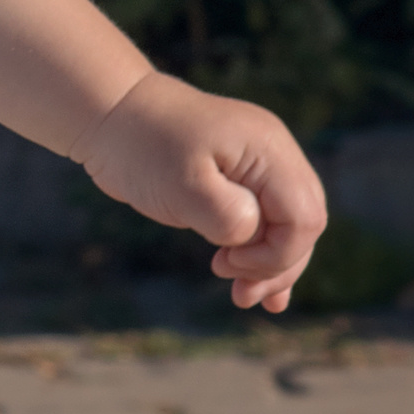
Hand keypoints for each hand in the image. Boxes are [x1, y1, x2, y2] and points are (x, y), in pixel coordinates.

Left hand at [76, 72, 326, 314]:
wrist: (109, 115)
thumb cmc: (142, 147)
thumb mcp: (182, 185)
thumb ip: (228, 215)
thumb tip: (252, 235)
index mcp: (268, 150)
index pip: (303, 219)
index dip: (274, 255)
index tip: (224, 264)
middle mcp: (273, 155)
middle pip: (303, 224)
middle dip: (278, 266)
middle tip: (240, 295)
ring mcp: (257, 167)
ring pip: (287, 226)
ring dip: (270, 265)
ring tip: (243, 298)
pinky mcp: (237, 181)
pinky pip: (265, 220)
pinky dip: (261, 252)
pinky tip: (255, 286)